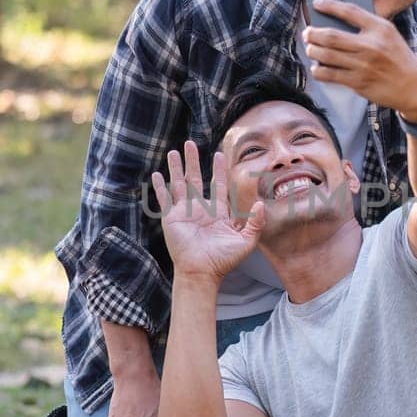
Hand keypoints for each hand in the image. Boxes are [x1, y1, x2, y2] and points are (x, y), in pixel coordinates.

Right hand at [151, 140, 265, 279]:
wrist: (202, 273)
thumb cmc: (224, 260)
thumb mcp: (246, 241)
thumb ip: (255, 222)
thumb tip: (260, 204)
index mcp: (217, 212)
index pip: (218, 185)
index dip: (218, 170)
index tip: (218, 154)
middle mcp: (199, 209)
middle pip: (195, 178)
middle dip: (193, 161)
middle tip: (191, 143)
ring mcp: (184, 212)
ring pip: (178, 184)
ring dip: (176, 168)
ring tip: (174, 151)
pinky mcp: (171, 218)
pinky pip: (165, 199)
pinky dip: (160, 187)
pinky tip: (157, 174)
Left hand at [304, 0, 416, 118]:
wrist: (414, 86)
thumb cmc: (398, 57)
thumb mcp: (389, 34)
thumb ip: (367, 25)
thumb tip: (335, 20)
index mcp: (380, 28)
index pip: (350, 11)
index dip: (329, 5)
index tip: (316, 2)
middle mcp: (371, 45)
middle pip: (331, 35)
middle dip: (313, 33)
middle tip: (308, 32)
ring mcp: (363, 65)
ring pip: (326, 55)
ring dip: (312, 50)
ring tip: (310, 48)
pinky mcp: (358, 82)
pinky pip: (330, 74)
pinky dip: (319, 70)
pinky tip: (317, 67)